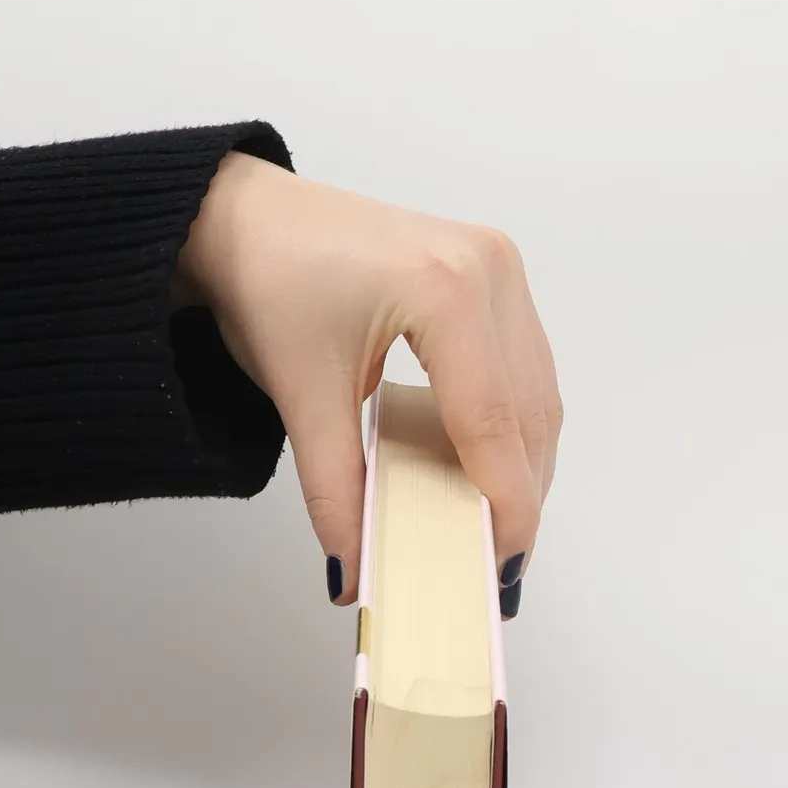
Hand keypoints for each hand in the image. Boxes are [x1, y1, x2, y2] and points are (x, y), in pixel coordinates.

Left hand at [176, 152, 562, 614]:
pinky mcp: (496, 273)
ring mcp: (499, 266)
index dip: (504, 502)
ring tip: (497, 525)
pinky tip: (492, 467)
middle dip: (519, 493)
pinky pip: (526, 367)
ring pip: (539, 393)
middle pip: (529, 412)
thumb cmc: (269, 281)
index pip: (492, 421)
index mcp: (443, 289)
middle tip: (497, 563)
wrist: (248, 216)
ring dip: (525, 462)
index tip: (500, 565)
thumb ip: (334, 489)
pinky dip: (516, 425)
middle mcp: (488, 269)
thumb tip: (353, 570)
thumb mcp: (300, 393)